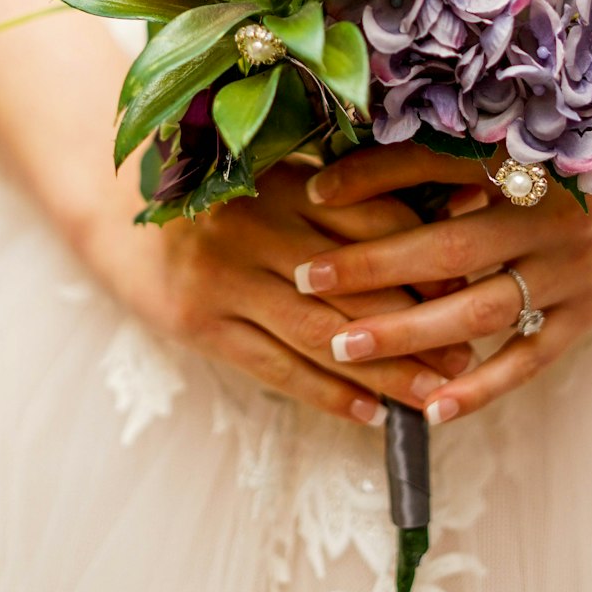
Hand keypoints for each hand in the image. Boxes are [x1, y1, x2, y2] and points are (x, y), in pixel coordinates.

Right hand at [82, 158, 475, 426]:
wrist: (122, 213)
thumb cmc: (229, 194)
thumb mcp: (284, 177)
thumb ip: (353, 196)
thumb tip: (452, 214)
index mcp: (285, 181)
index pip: (371, 222)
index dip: (424, 258)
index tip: (469, 289)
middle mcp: (255, 226)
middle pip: (352, 285)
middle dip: (416, 326)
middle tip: (465, 358)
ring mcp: (223, 278)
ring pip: (319, 335)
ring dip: (381, 370)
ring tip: (430, 394)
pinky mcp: (199, 324)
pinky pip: (273, 367)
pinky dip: (325, 393)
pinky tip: (368, 414)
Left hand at [296, 141, 591, 424]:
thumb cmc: (569, 164)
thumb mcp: (522, 145)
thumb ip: (451, 157)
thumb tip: (352, 166)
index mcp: (532, 159)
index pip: (439, 165)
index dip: (374, 176)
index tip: (311, 192)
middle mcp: (556, 215)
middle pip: (451, 247)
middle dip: (373, 266)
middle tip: (306, 278)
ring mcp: (575, 271)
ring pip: (481, 310)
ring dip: (408, 333)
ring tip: (343, 345)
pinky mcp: (587, 316)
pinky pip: (527, 360)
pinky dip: (479, 387)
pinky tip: (430, 408)